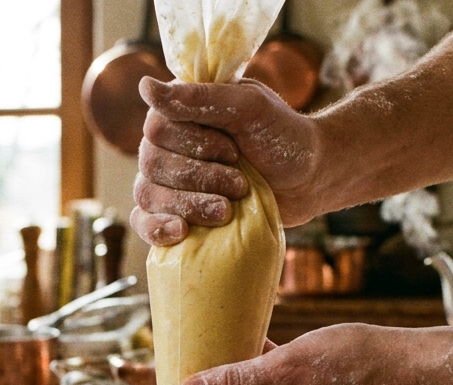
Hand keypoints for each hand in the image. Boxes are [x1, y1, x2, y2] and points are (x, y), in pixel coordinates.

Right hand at [131, 78, 324, 246]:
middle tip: (240, 183)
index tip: (233, 151)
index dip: (192, 145)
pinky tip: (180, 231)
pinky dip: (156, 228)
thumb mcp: (250, 108)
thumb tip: (144, 86)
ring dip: (189, 204)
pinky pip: (144, 222)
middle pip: (153, 164)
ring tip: (227, 210)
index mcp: (182, 112)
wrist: (309, 179)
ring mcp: (170, 181)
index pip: (157, 129)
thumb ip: (201, 97)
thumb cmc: (283, 136)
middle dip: (199, 177)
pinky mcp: (177, 211)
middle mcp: (169, 144)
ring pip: (149, 195)